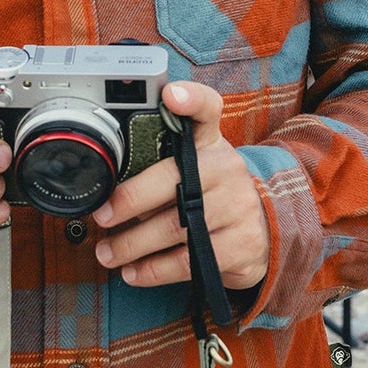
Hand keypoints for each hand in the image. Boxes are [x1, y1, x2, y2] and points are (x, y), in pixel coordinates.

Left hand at [92, 81, 269, 292]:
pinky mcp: (239, 245)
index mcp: (210, 143)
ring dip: (132, 244)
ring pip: (174, 228)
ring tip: (107, 253)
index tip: (170, 95)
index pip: (206, 109)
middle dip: (130, 201)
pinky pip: (187, 261)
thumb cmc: (215, 193)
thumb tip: (108, 188)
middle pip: (172, 179)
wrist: (265, 231)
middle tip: (102, 216)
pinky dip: (152, 270)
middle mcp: (226, 168)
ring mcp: (236, 207)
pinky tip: (132, 272)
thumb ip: (162, 163)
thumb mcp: (198, 165)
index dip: (190, 98)